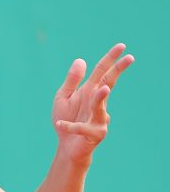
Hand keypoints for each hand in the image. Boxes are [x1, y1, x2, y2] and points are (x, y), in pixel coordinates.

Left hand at [52, 43, 133, 164]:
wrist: (66, 145)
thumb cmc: (66, 118)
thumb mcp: (64, 97)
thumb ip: (72, 80)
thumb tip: (81, 60)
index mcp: (89, 91)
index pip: (102, 72)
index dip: (111, 59)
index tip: (122, 46)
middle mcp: (96, 102)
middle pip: (108, 84)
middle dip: (117, 71)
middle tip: (130, 57)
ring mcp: (98, 118)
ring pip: (100, 107)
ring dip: (100, 99)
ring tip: (102, 89)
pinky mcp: (94, 133)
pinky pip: (81, 128)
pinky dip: (71, 126)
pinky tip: (60, 125)